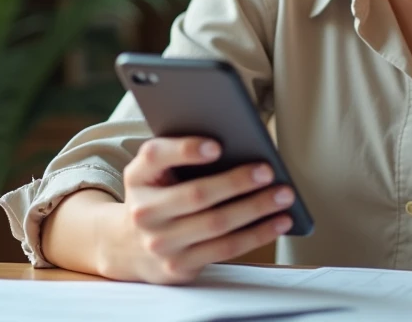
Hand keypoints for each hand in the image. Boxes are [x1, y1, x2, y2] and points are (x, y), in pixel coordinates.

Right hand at [108, 136, 294, 283]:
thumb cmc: (155, 196)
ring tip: (283, 196)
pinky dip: (257, 234)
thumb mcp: (152, 172)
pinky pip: (226, 249)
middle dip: (237, 182)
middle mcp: (144, 211)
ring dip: (256, 209)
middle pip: (197, 195)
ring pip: (217, 224)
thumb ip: (178, 155)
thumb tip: (235, 145)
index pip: (155, 156)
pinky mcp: (179, 266)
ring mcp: (160, 243)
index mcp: (137, 177)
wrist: (128, 247)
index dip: (185, 150)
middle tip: (267, 171)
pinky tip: (278, 222)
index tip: (217, 146)